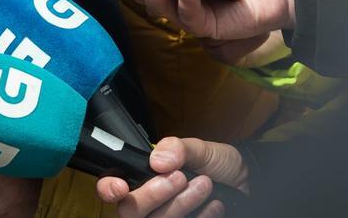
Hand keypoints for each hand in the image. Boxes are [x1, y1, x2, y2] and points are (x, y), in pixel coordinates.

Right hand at [96, 137, 247, 217]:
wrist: (250, 184)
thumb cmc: (218, 165)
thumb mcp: (200, 149)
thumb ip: (177, 148)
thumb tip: (157, 160)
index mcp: (141, 177)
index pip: (111, 187)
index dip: (108, 189)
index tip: (122, 187)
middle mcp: (148, 203)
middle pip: (130, 211)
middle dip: (153, 194)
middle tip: (180, 177)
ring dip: (182, 203)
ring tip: (205, 184)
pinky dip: (201, 217)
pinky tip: (215, 204)